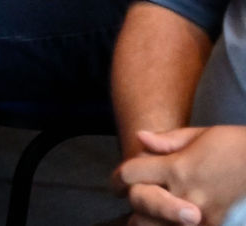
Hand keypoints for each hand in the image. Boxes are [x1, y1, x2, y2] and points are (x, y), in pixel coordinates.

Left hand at [119, 125, 245, 225]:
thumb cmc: (241, 147)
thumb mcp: (205, 135)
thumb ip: (170, 140)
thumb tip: (140, 139)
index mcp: (179, 168)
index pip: (130, 174)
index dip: (118, 178)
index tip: (117, 183)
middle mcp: (187, 196)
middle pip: (140, 206)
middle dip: (135, 201)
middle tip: (136, 200)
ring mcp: (203, 219)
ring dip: (152, 221)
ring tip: (154, 215)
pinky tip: (177, 221)